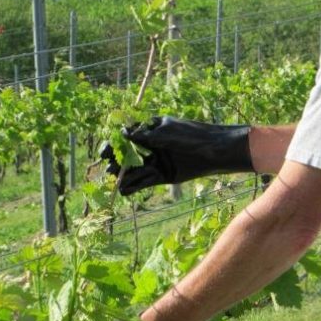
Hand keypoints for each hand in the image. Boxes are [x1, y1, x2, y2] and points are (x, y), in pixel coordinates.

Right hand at [100, 116, 252, 194]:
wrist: (215, 150)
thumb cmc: (192, 135)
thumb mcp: (167, 131)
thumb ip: (145, 135)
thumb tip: (123, 134)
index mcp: (151, 130)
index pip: (127, 137)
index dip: (114, 144)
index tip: (105, 152)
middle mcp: (151, 146)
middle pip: (128, 155)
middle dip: (117, 162)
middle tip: (109, 169)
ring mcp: (157, 161)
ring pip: (136, 169)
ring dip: (124, 175)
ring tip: (114, 180)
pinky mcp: (163, 176)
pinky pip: (146, 181)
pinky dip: (135, 186)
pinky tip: (124, 190)